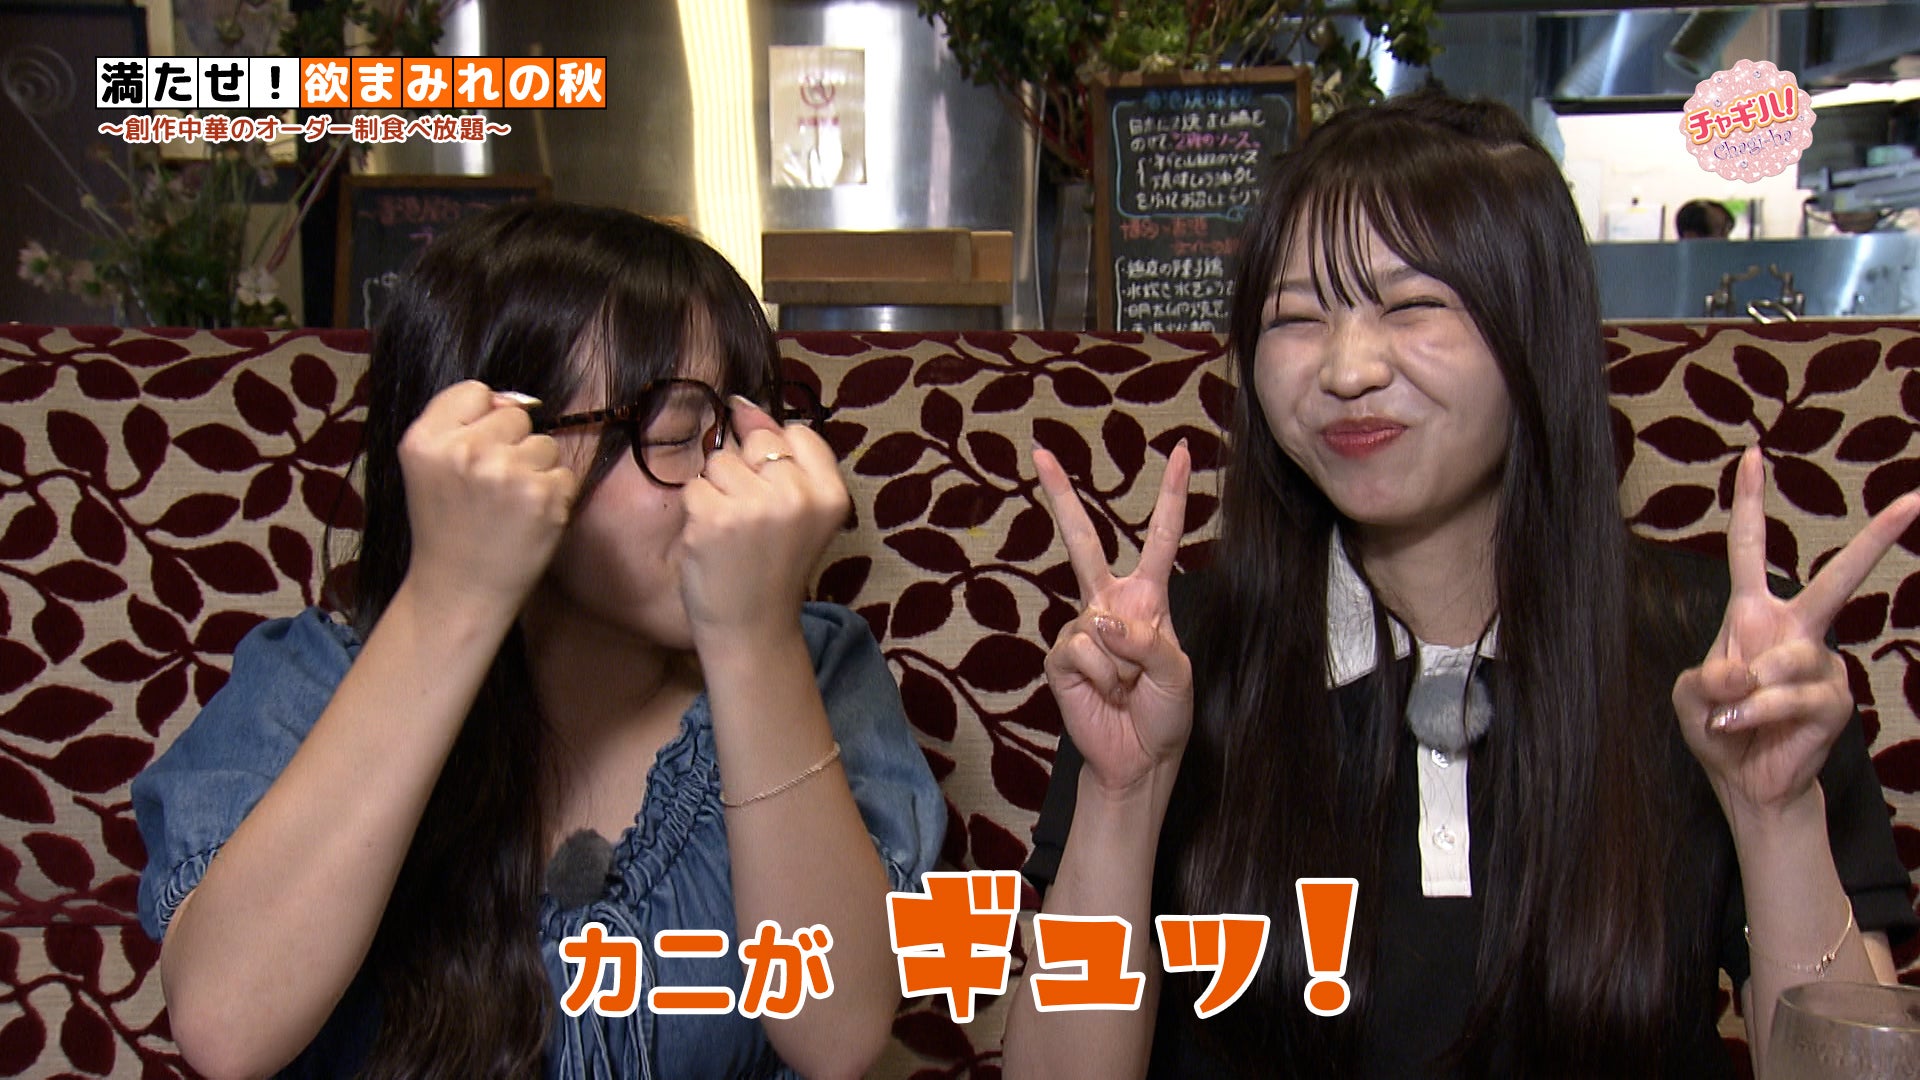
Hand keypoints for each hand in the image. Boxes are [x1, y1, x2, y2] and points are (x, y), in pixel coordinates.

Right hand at [397, 381, 577, 619]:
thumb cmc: (449, 526)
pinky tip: (529, 520)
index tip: (476, 453)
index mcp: (425, 440)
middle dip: (512, 445)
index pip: (476, 391)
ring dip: (536, 470)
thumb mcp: (429, 466)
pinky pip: (565, 473)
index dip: (484, 420)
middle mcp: (464, 451)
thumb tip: (519, 400)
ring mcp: (506, 473)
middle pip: (516, 416)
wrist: (459, 590)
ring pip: (545, 444)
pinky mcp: (543, 496)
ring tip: (509, 506)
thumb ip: (461, 422)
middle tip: (492, 489)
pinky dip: (555, 495)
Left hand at [679, 398, 849, 636]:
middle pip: (757, 441)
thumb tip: (742, 402)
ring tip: (733, 532)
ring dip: (718, 491)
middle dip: (747, 471)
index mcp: (831, 494)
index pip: (797, 433)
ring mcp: (756, 507)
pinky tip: (712, 541)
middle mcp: (799, 496)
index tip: (777, 496)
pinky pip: (695, 486)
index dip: (778, 459)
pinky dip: (696, 511)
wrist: (753, 628)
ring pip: (720, 461)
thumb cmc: (774, 566)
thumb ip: (782, 454)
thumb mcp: (801, 510)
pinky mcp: (715, 519)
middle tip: (755, 522)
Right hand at [1034, 441, 1193, 799]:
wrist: (1138, 758)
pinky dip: (1101, 676)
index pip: (1160, 537)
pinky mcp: (1059, 658)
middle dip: (1060, 496)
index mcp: (1148, 599)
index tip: (1179, 450)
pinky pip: (1078, 650)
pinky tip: (1106, 693)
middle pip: (1083, 541)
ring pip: (1095, 624)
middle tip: (1039, 452)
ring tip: (1129, 688)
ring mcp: (1081, 629)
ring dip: (1122, 665)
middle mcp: (1110, 605)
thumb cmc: (1166, 713)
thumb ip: (1148, 641)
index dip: (1171, 495)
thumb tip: (1102, 623)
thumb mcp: (1177, 674)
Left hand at [1674, 446, 1919, 816]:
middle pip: (1837, 577)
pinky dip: (1756, 713)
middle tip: (1915, 500)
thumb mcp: (1691, 696)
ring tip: (1728, 716)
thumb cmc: (1720, 727)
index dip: (1751, 503)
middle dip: (1878, 539)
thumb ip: (1704, 678)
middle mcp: (1796, 629)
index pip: (1750, 549)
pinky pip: (1790, 697)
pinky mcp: (1835, 701)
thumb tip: (1745, 671)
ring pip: (1785, 661)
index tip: (1753, 456)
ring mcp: (1822, 664)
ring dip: (1745, 693)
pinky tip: (1740, 725)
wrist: (1745, 780)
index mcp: (1754, 613)